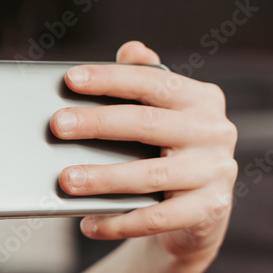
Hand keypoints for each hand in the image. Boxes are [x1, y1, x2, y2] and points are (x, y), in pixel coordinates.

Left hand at [50, 41, 237, 262]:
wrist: (200, 213)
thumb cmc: (169, 152)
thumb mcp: (161, 115)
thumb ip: (146, 81)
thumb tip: (131, 49)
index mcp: (201, 99)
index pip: (151, 82)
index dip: (110, 79)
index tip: (71, 79)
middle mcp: (214, 131)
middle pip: (148, 124)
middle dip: (97, 123)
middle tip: (58, 126)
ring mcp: (215, 172)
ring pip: (150, 175)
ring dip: (103, 178)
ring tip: (66, 181)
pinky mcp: (209, 209)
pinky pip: (157, 218)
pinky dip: (119, 222)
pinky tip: (88, 223)